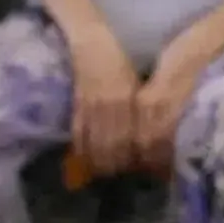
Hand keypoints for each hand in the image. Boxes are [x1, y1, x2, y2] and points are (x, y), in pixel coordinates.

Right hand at [65, 33, 159, 173]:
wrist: (91, 42)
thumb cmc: (118, 61)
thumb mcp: (134, 82)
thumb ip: (139, 106)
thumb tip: (145, 134)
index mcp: (128, 97)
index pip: (134, 133)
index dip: (139, 154)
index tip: (146, 171)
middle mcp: (111, 103)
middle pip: (116, 142)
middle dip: (119, 163)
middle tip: (122, 180)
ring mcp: (92, 105)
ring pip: (97, 139)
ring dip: (100, 161)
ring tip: (103, 177)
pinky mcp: (78, 104)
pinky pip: (79, 130)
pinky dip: (82, 147)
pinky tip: (82, 159)